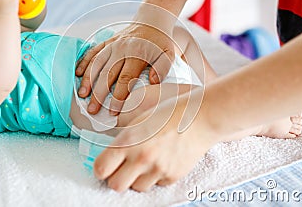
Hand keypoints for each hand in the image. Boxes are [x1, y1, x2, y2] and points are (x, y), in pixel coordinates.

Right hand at [75, 23, 175, 114]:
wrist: (152, 21)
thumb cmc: (160, 43)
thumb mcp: (168, 54)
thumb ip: (162, 68)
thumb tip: (152, 81)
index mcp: (137, 54)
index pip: (125, 79)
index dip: (117, 97)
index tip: (113, 112)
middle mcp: (122, 49)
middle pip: (107, 74)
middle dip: (98, 94)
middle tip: (92, 110)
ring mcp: (112, 45)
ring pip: (96, 63)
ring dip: (87, 80)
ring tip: (81, 95)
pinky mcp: (107, 42)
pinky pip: (92, 52)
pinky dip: (84, 62)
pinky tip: (77, 74)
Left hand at [93, 89, 219, 191]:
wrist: (200, 117)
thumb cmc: (169, 113)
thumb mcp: (139, 120)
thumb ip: (124, 140)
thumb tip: (111, 156)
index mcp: (128, 141)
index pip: (101, 169)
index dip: (101, 168)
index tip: (105, 166)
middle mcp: (141, 158)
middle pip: (115, 186)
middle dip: (116, 178)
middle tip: (122, 169)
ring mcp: (158, 169)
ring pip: (136, 188)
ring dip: (137, 179)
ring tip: (145, 163)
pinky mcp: (172, 176)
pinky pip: (156, 185)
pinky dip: (156, 177)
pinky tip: (162, 161)